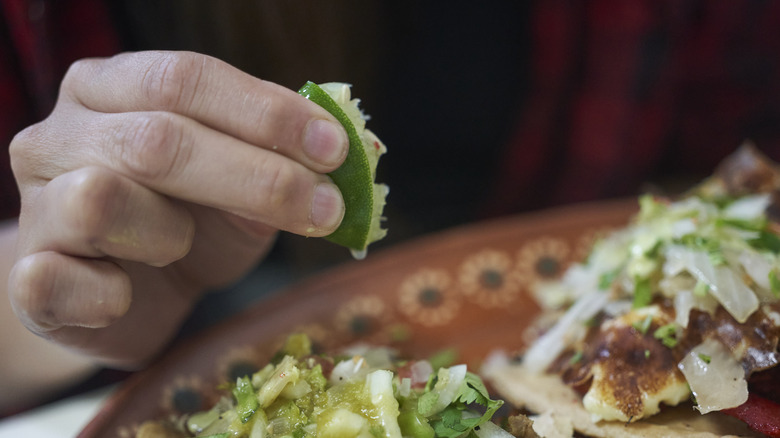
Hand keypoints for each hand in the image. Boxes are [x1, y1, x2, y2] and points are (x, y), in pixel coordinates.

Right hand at [7, 51, 346, 366]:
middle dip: (256, 177)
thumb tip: (343, 149)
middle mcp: (61, 135)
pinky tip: (127, 293)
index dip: (266, 113)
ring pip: (101, 200)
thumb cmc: (187, 223)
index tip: (334, 149)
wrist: (124, 294)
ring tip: (183, 244)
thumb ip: (276, 157)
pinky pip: (55, 280)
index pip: (184, 78)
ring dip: (170, 231)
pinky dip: (109, 294)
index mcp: (111, 89)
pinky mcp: (29, 277)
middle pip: (157, 139)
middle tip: (324, 208)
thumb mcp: (240, 182)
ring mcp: (37, 205)